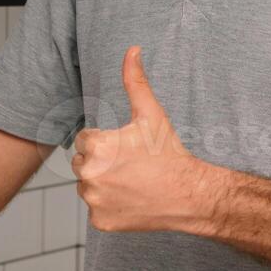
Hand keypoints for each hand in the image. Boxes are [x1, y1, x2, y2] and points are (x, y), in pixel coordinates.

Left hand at [72, 45, 217, 232]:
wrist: (189, 194)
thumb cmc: (169, 153)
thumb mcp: (151, 113)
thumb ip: (135, 81)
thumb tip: (132, 50)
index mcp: (96, 145)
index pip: (84, 140)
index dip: (107, 141)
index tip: (127, 148)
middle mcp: (88, 174)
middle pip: (82, 163)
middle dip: (101, 162)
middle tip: (131, 164)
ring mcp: (94, 201)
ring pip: (87, 186)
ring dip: (103, 183)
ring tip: (132, 181)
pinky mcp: (100, 221)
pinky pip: (96, 208)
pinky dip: (110, 205)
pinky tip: (132, 198)